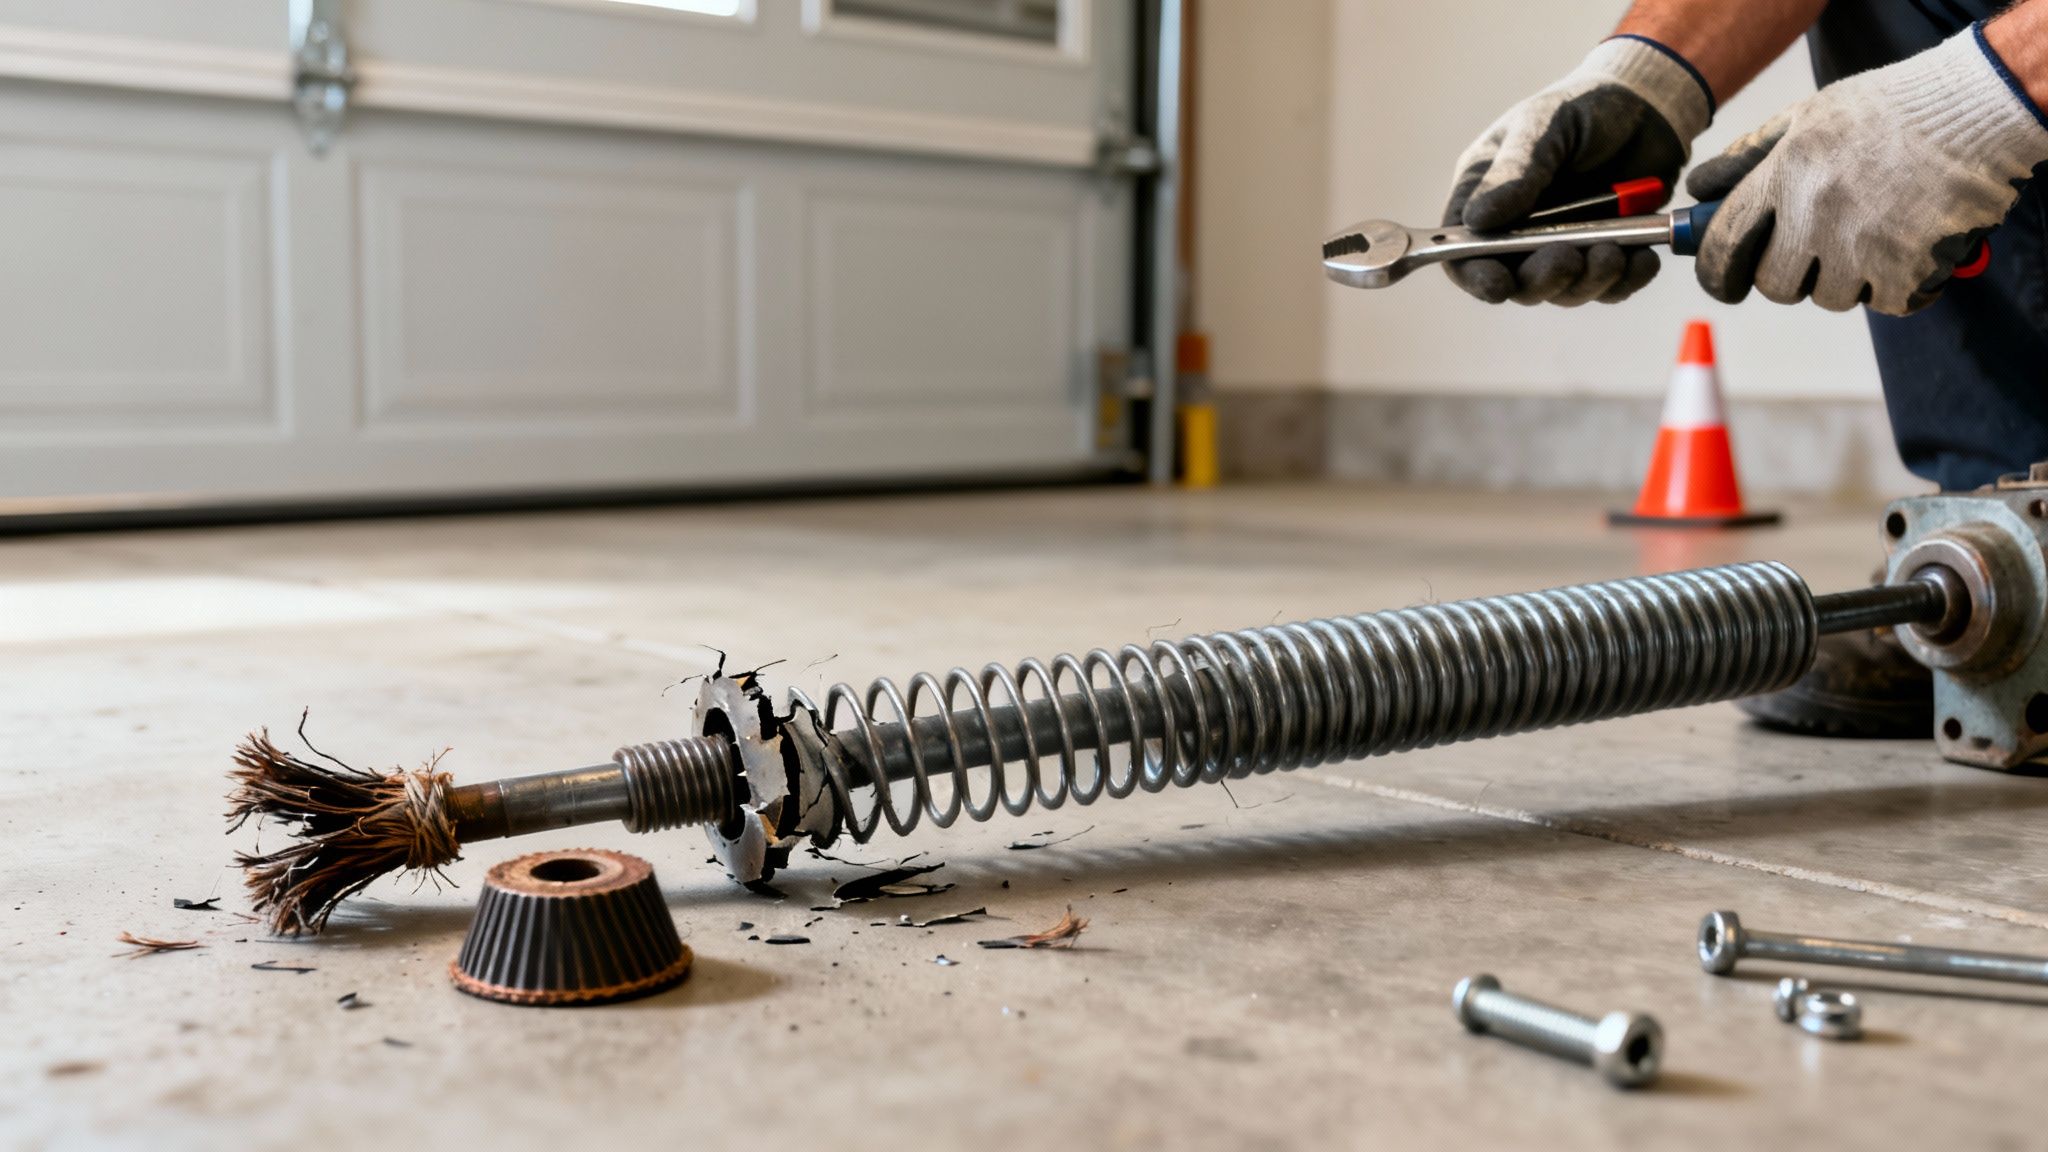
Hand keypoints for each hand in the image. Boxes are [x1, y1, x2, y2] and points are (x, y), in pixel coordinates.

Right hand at [1445, 36, 1711, 305]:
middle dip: (1542, 279)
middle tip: (1568, 258)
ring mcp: (1562, 244)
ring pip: (1564, 290)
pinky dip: (1626, 279)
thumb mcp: (1540, 127)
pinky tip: (1642, 258)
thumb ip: (1513, 173)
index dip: (1476, 274)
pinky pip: (1610, 286)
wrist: (1648, 104)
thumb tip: (1477, 220)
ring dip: (1588, 281)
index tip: (1498, 283)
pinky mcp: (1604, 251)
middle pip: (1516, 281)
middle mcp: (1517, 231)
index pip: (1465, 252)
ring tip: (1613, 250)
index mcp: (1485, 198)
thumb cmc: (1581, 106)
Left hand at [1689, 26, 2047, 315]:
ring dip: (1843, 278)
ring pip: (1827, 297)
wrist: (1977, 110)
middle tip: (1813, 250)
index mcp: (1784, 175)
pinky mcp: (1905, 272)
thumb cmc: (1890, 110)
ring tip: (1871, 233)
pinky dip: (1893, 285)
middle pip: (1774, 285)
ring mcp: (1861, 247)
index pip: (1722, 244)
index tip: (1723, 280)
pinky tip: (1906, 246)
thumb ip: (1748, 157)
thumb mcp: (1808, 117)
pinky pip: (1882, 303)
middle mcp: (1816, 215)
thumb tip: (1699, 190)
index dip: (1716, 270)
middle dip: (1788, 274)